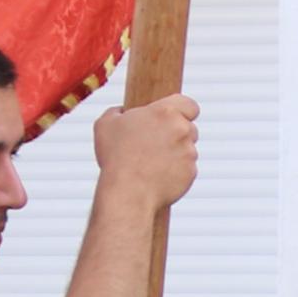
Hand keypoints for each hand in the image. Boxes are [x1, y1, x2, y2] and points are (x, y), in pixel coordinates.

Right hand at [97, 92, 200, 210]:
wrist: (127, 192)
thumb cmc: (116, 157)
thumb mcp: (106, 124)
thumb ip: (118, 111)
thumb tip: (122, 111)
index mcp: (165, 112)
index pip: (189, 104)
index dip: (183, 110)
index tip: (174, 117)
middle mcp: (182, 130)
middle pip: (189, 127)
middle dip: (177, 134)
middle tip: (156, 143)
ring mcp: (189, 152)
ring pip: (189, 149)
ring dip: (176, 153)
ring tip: (152, 162)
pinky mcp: (191, 173)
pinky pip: (187, 169)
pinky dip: (176, 171)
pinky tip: (158, 175)